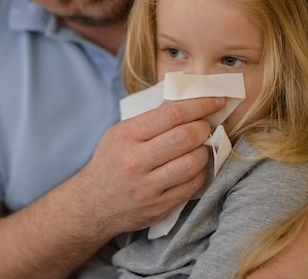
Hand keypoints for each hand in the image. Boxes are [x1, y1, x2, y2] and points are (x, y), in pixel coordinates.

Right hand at [76, 96, 226, 236]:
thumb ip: (149, 120)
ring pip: (192, 162)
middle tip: (206, 126)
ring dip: (205, 151)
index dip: (200, 105)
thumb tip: (186, 102)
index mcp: (125, 136)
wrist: (92, 205)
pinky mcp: (158, 206)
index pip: (171, 114)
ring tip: (201, 146)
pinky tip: (196, 166)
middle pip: (185, 137)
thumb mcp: (119, 134)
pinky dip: (201, 172)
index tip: (215, 101)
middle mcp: (135, 161)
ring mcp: (147, 186)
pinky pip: (192, 185)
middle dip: (204, 128)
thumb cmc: (110, 162)